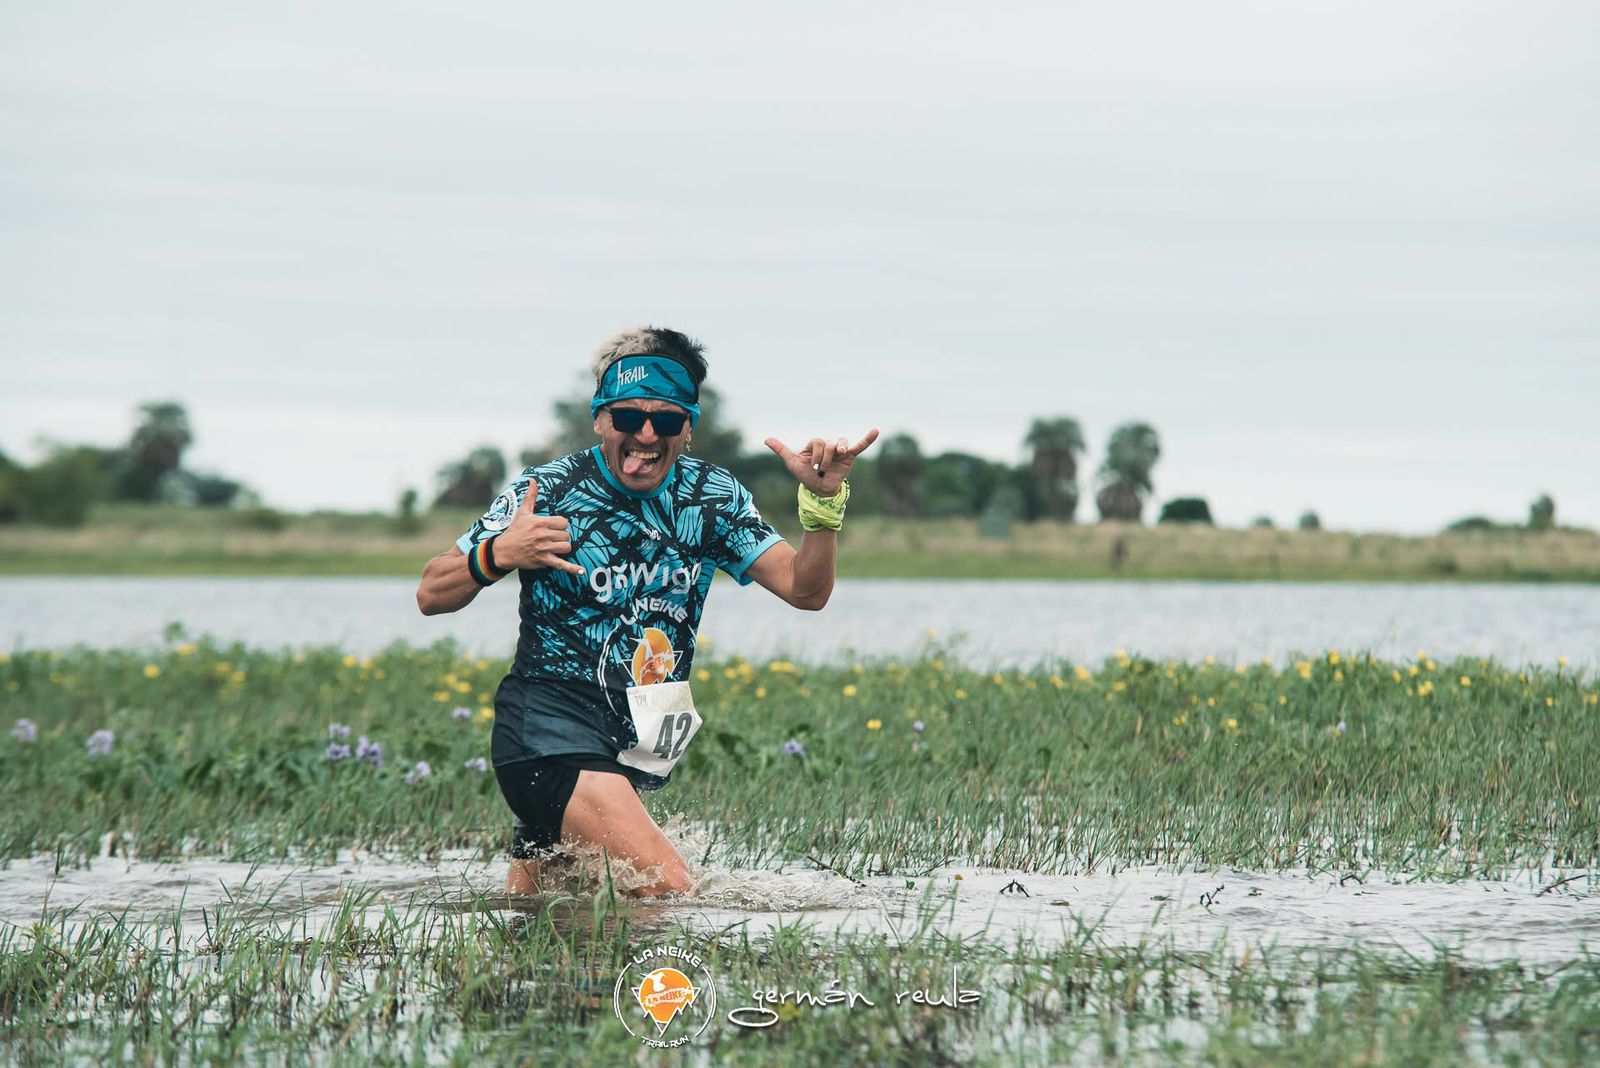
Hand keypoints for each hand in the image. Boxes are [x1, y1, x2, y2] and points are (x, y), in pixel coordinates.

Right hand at [489, 479, 583, 575]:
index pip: (563, 522)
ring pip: (566, 547)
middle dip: (561, 537)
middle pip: (566, 535)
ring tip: (555, 547)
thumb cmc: (515, 530)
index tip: (554, 527)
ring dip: (563, 548)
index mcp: (540, 522)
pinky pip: (561, 565)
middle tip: (552, 538)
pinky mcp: (543, 561)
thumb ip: (530, 496)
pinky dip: (572, 569)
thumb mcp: (522, 512)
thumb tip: (533, 480)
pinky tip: (582, 572)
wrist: (503, 551)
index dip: (561, 525)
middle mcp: (543, 535)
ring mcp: (544, 549)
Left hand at [763, 428, 879, 496]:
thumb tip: (766, 439)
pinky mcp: (850, 457)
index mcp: (815, 444)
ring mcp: (839, 450)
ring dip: (832, 454)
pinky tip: (875, 431)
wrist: (819, 491)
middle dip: (821, 458)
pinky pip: (860, 446)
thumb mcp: (792, 462)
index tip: (812, 468)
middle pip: (826, 443)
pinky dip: (868, 439)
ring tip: (832, 460)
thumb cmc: (806, 476)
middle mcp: (828, 445)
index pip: (816, 441)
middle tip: (819, 470)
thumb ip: (782, 450)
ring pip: (838, 443)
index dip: (813, 455)